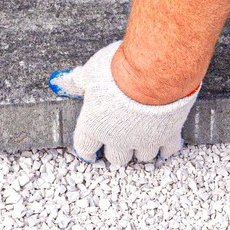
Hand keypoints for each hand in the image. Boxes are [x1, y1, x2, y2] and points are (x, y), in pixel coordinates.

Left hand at [48, 41, 199, 166]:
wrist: (154, 73)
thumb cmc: (119, 71)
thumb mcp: (91, 72)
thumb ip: (78, 81)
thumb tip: (61, 81)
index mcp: (94, 126)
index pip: (85, 148)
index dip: (87, 151)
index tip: (90, 151)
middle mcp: (118, 139)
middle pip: (116, 158)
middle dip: (116, 152)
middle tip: (118, 143)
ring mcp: (144, 139)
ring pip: (143, 156)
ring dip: (141, 149)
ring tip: (142, 140)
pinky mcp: (168, 134)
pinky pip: (168, 149)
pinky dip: (166, 147)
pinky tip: (165, 141)